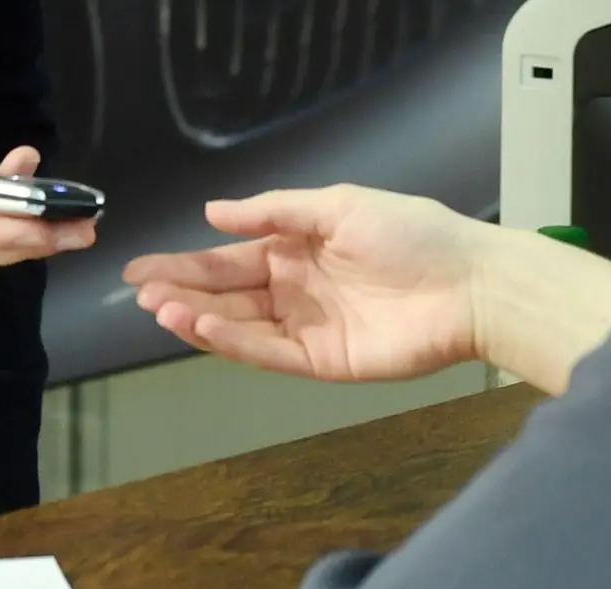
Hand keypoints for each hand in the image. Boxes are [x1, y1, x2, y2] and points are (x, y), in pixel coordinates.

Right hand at [123, 184, 486, 381]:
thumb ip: (274, 211)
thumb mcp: (339, 205)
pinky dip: (233, 343)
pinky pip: (268, 353)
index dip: (183, 265)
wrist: (470, 285)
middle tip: (140, 294)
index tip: (140, 269)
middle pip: (225, 295)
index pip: (228, 261)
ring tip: (160, 310)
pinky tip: (202, 329)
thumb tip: (214, 212)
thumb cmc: (414, 233)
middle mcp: (295, 290)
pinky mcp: (323, 362)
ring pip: (239, 326)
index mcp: (296, 250)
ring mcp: (307, 328)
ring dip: (198, 319)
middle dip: (181, 293)